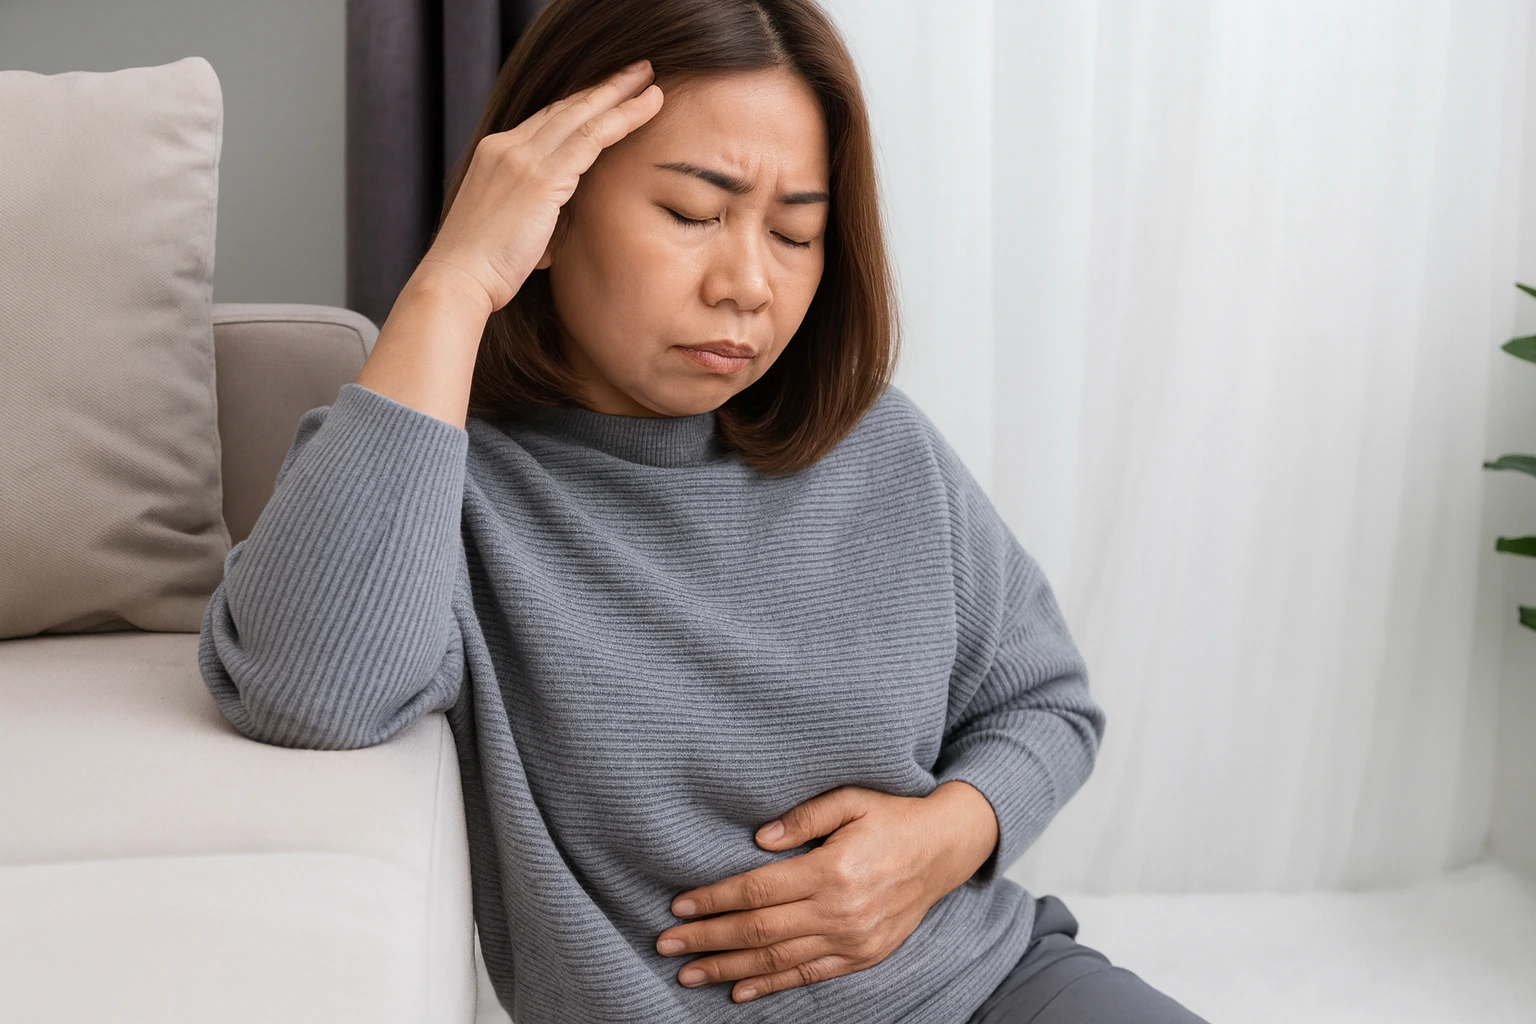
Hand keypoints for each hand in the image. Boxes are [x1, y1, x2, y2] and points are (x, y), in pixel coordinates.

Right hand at [418, 59, 664, 311]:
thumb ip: (533, 213)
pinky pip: (591, 138)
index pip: (545, 120)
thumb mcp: (506, 227)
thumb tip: (556, 227)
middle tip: (638, 70)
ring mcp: (522, 158)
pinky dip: (623, 119)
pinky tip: (649, 107)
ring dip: (620, 94)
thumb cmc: (481, 269)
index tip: (606, 96)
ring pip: (582, 115)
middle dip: (604, 87)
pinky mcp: (540, 177)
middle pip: (564, 107)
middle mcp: (506, 147)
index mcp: (495, 155)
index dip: (579, 106)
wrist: (459, 279)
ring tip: (651, 80)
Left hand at [655, 782, 999, 1002]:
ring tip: (689, 972)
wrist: (943, 850)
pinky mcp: (862, 956)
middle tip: (667, 943)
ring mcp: (852, 940)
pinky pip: (808, 976)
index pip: (759, 890)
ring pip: (778, 960)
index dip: (716, 899)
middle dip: (709, 938)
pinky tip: (739, 990)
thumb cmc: (891, 817)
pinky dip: (771, 985)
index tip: (679, 905)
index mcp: (833, 869)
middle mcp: (841, 911)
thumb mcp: (851, 800)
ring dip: (729, 969)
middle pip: (760, 930)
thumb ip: (804, 817)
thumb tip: (757, 839)